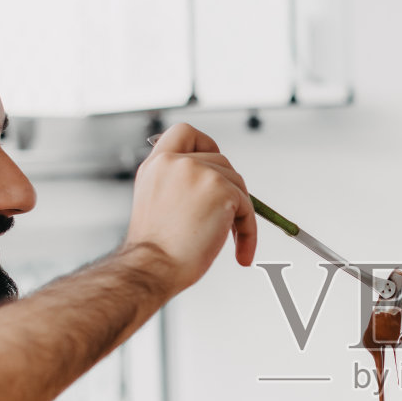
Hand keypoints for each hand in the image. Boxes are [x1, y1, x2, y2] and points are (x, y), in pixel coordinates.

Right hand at [123, 123, 256, 291]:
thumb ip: (179, 185)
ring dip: (240, 213)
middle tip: (229, 220)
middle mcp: (175, 162)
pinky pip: (247, 207)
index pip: (184, 133)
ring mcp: (199, 172)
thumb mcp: (158, 203)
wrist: (152, 268)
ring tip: (231, 242)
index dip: (204, 145)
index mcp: (156, 165)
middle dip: (229, 189)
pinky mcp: (221, 189)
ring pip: (236, 183)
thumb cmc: (155, 250)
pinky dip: (249, 231)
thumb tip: (218, 186)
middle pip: (220, 161)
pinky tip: (241, 254)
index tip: (212, 167)